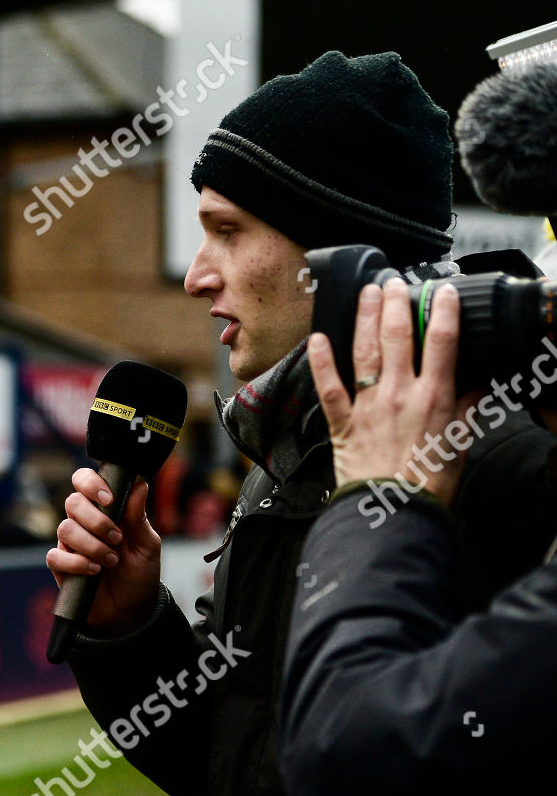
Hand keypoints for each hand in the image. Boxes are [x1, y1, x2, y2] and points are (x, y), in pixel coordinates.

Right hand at [46, 469, 161, 635]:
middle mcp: (83, 522)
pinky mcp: (60, 566)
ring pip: (65, 529)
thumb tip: (140, 485)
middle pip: (73, 502)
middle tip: (117, 539)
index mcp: (103, 510)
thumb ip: (139, 517)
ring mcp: (70, 544)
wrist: (131, 609)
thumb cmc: (139, 573)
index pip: (84, 481)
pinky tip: (94, 571)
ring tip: (111, 561)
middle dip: (96, 520)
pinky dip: (76, 563)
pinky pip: (55, 556)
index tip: (108, 499)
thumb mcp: (147, 545)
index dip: (90, 483)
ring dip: (92, 545)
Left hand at [305, 279, 477, 507]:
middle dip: (395, 303)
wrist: (395, 513)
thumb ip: (467, 409)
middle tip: (393, 282)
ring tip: (366, 293)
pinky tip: (317, 338)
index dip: (442, 310)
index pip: (442, 342)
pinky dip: (321, 361)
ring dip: (363, 318)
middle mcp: (400, 395)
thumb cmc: (430, 484)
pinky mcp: (342, 423)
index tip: (443, 291)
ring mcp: (368, 406)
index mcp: (435, 398)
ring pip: (364, 352)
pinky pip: (328, 387)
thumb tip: (479, 383)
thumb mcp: (460, 444)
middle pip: (397, 337)